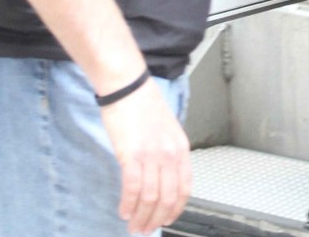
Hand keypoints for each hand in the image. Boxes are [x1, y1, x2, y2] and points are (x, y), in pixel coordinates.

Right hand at [99, 77, 191, 234]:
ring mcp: (152, 154)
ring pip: (151, 198)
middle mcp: (170, 153)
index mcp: (181, 147)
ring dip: (141, 217)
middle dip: (156, 219)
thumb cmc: (143, 104)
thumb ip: (167, 153)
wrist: (127, 85)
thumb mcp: (166, 129)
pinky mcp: (132, 154)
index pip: (184, 187)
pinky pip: (133, 188)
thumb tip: (162, 178)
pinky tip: (124, 211)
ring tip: (133, 226)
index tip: (167, 220)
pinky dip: (128, 204)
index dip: (175, 209)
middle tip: (145, 230)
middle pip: (168, 197)